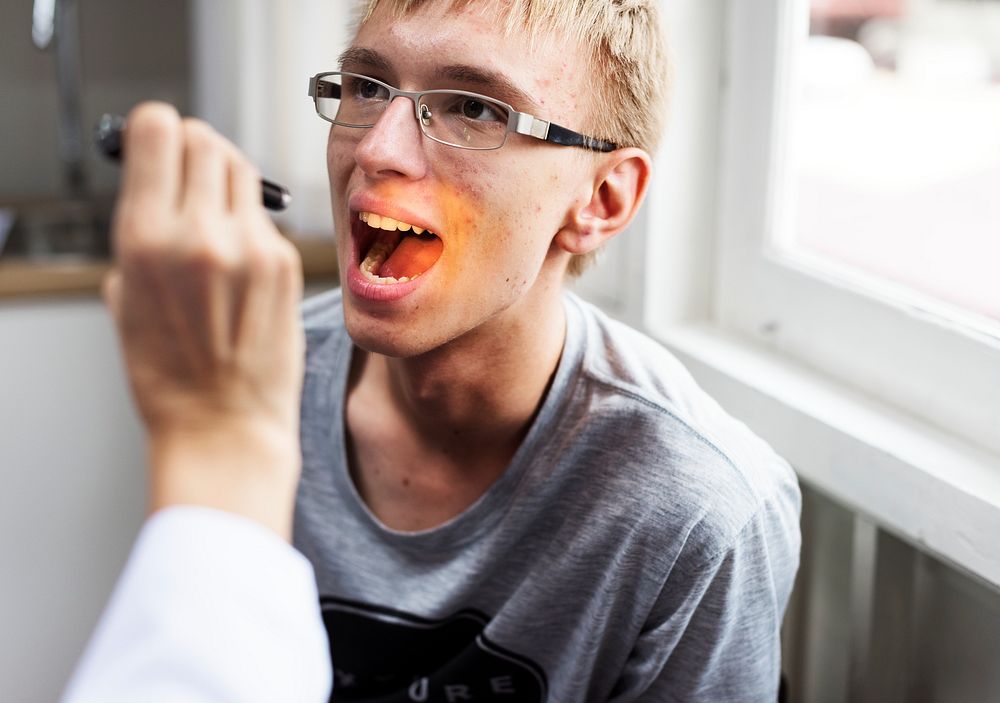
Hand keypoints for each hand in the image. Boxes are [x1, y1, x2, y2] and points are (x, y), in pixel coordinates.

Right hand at [104, 102, 304, 538]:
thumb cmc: (169, 374)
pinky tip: (243, 264)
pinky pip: (266, 218)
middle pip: (206, 139)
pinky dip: (252, 226)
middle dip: (195, 149)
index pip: (158, 129)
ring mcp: (251, 247)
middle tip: (191, 176)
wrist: (224, 427)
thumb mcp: (126, 299)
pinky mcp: (285, 264)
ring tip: (217, 218)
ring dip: (226, 180)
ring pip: (242, 170)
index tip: (159, 143)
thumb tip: (156, 187)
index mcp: (144, 238)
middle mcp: (200, 233)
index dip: (158, 131)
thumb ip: (142, 234)